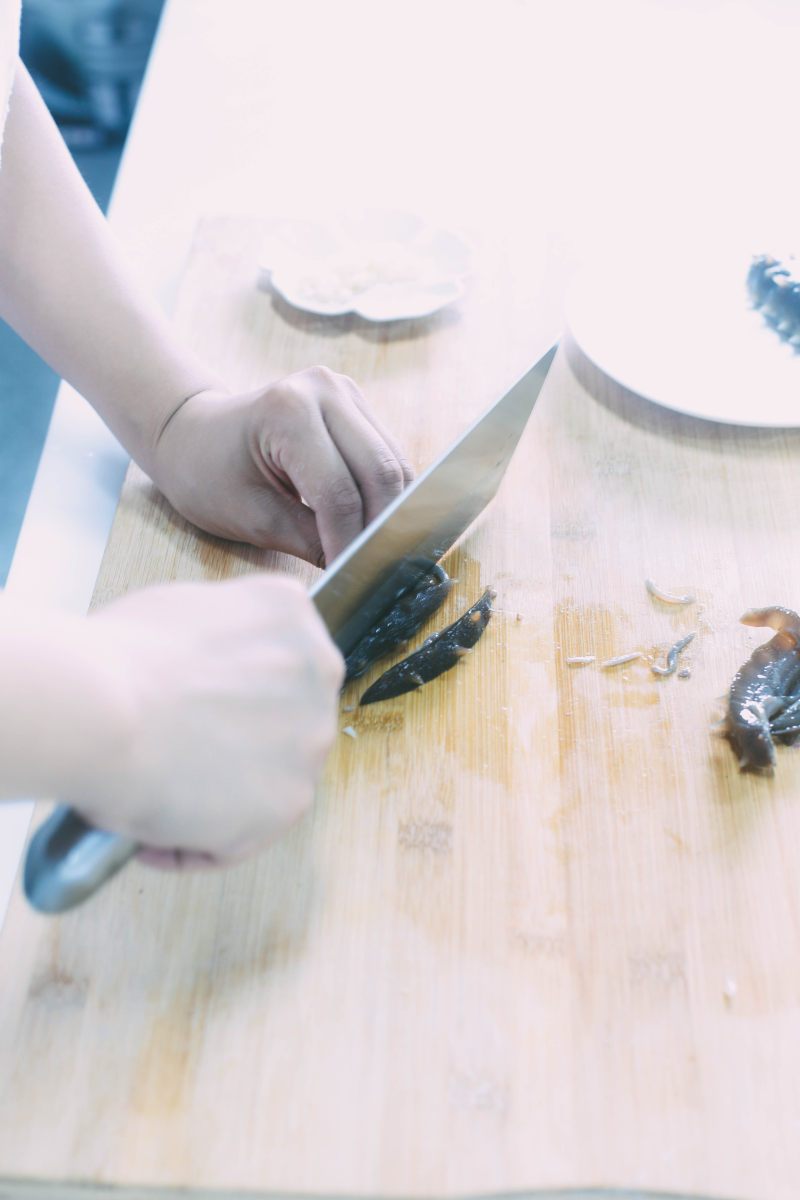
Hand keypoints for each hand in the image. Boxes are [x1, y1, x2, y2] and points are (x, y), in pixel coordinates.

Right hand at [70, 574, 343, 867]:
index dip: (232, 694)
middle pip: (282, 720)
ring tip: (156, 805)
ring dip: (218, 799)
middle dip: (232, 743)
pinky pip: (241, 838)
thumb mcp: (181, 609)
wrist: (104, 711)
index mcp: (291, 617)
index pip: (277, 661)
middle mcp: (318, 675)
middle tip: (175, 758)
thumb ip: (218, 639)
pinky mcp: (290, 802)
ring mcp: (310, 740)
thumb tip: (199, 673)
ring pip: (266, 780)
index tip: (197, 712)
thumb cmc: (119, 659)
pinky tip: (154, 842)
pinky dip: (197, 846)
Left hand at [149, 367, 412, 566]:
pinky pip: (388, 457)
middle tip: (375, 573)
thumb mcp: (253, 518)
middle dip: (380, 528)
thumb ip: (313, 542)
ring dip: (390, 512)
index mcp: (288, 412)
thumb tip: (361, 570)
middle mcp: (325, 390)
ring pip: (394, 465)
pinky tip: (373, 525)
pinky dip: (386, 495)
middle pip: (380, 473)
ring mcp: (345, 392)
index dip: (351, 542)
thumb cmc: (208, 475)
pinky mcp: (357, 405)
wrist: (192, 435)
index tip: (353, 581)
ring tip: (376, 553)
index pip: (339, 492)